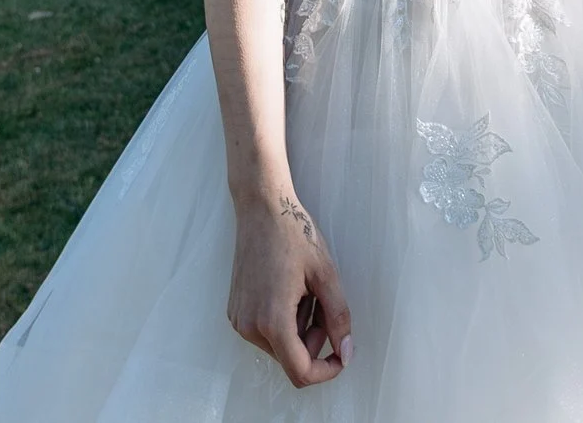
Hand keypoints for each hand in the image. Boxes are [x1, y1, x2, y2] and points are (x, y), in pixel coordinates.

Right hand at [228, 192, 353, 386]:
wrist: (261, 209)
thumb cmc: (294, 236)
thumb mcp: (326, 276)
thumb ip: (339, 318)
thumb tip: (346, 352)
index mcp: (272, 321)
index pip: (300, 372)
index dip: (326, 370)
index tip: (341, 354)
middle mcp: (250, 327)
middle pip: (291, 358)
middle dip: (314, 339)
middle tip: (321, 302)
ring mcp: (239, 320)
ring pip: (279, 346)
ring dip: (298, 328)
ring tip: (302, 291)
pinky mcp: (235, 313)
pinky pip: (265, 332)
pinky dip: (283, 320)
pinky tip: (286, 289)